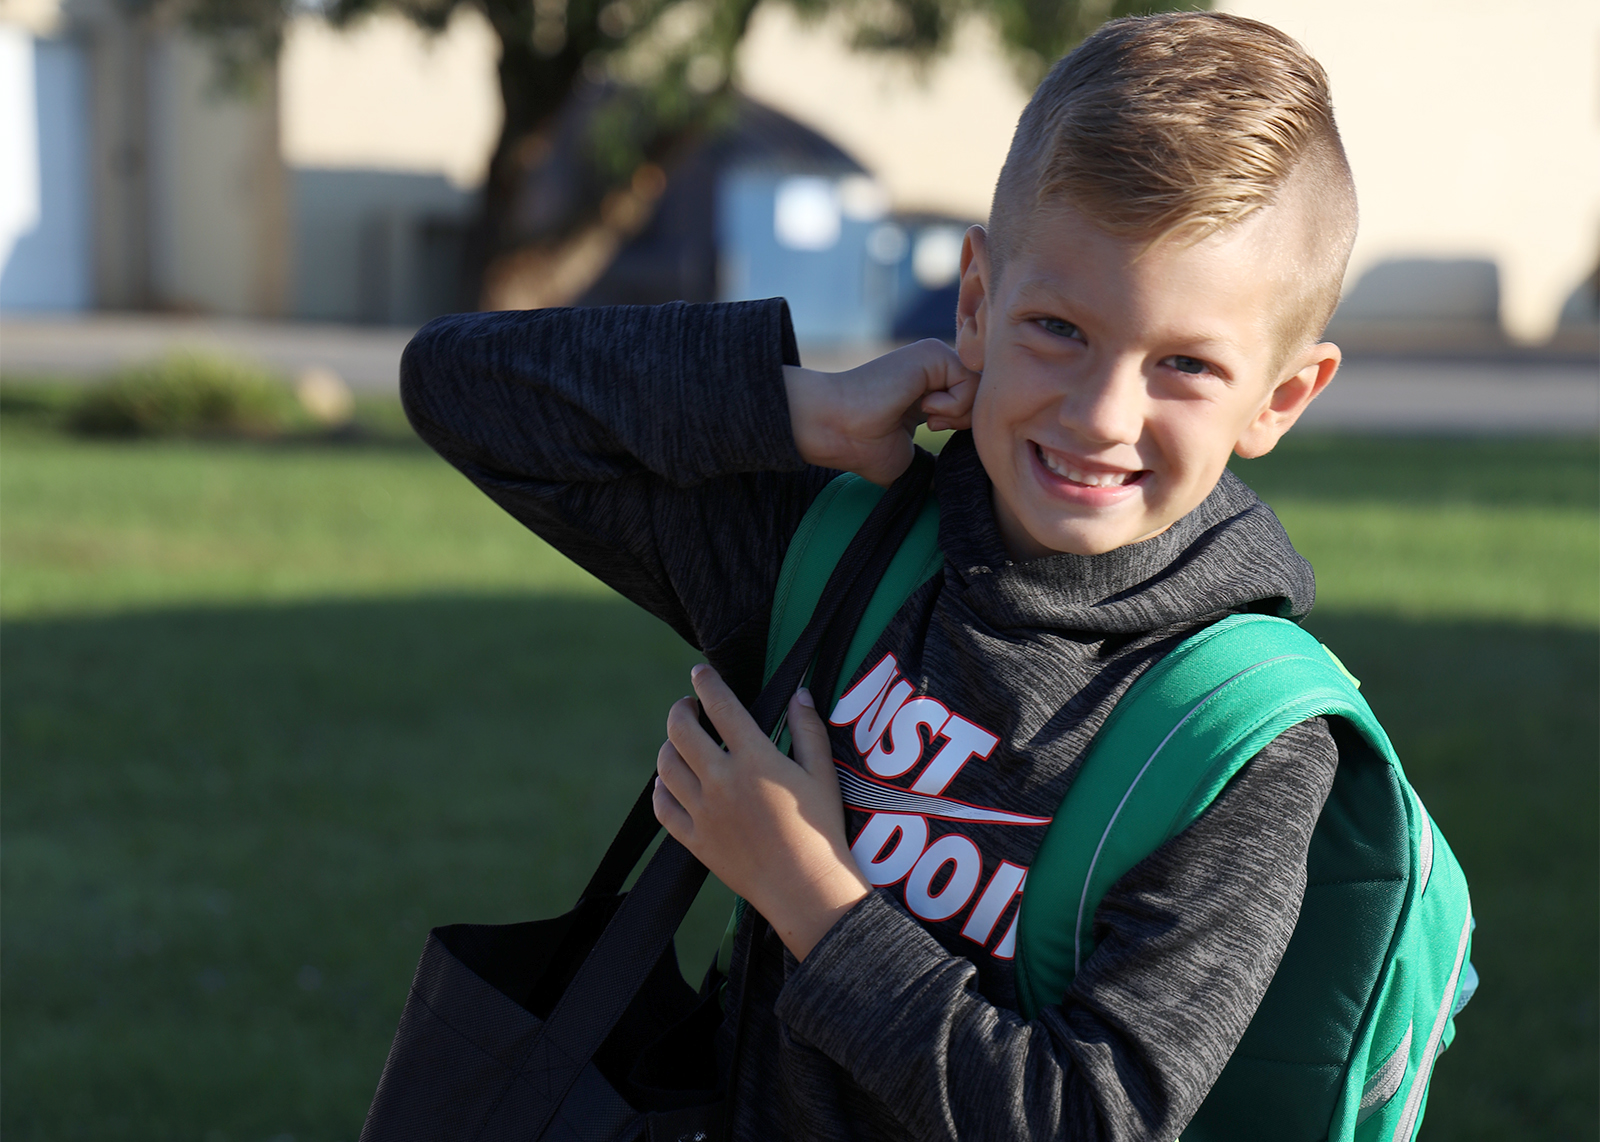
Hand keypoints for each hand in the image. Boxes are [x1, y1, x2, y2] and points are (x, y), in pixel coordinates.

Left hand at [653, 664, 869, 959]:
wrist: (805, 889)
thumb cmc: (820, 830)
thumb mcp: (822, 774)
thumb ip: (809, 729)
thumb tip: (799, 693)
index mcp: (755, 759)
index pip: (721, 706)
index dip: (706, 683)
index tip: (699, 673)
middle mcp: (722, 781)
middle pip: (681, 730)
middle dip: (681, 710)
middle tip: (688, 707)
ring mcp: (704, 812)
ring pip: (666, 766)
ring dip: (669, 746)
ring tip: (680, 742)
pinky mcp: (695, 840)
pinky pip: (663, 807)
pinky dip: (660, 789)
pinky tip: (670, 782)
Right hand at [784, 339, 979, 486]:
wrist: (838, 428)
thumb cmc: (862, 447)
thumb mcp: (911, 459)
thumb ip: (937, 460)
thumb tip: (959, 484)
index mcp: (926, 393)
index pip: (968, 406)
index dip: (965, 426)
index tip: (936, 434)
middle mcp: (931, 373)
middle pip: (981, 396)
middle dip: (965, 420)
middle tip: (934, 427)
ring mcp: (932, 360)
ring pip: (979, 388)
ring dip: (957, 414)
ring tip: (927, 417)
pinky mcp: (931, 354)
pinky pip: (969, 381)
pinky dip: (952, 405)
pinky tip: (924, 407)